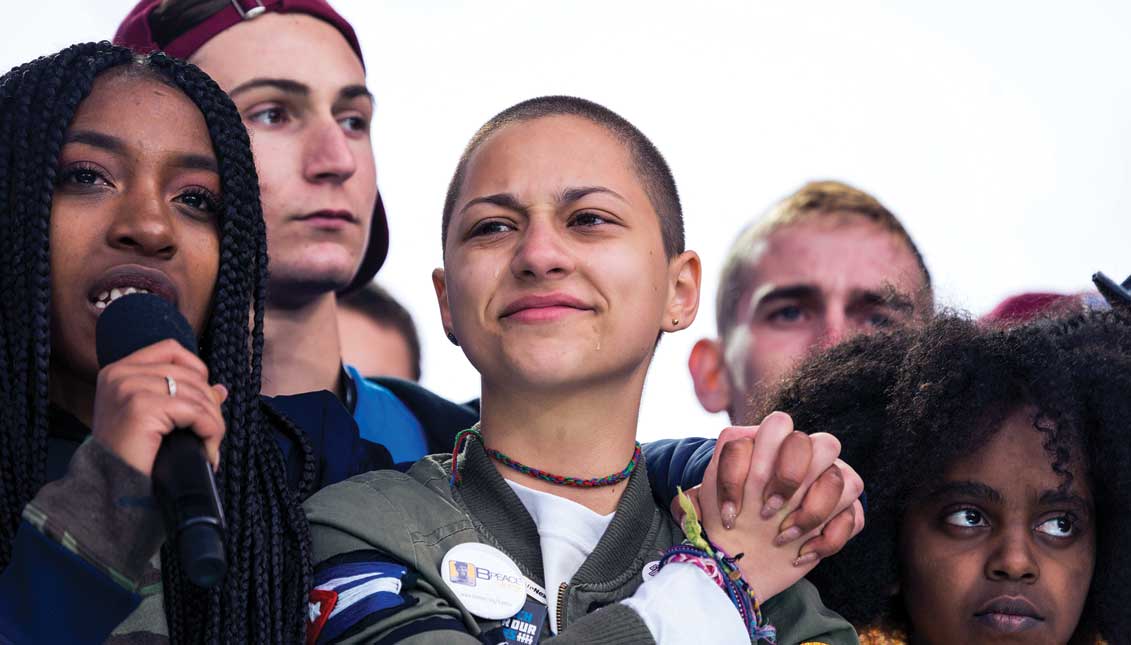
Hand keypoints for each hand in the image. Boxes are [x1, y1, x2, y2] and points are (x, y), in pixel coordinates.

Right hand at [91, 338, 226, 475]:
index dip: (197, 371)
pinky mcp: (140, 407)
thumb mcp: (157, 420)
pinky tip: (206, 451)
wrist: (112, 491)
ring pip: (197, 393)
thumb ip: (183, 397)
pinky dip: (210, 431)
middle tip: (212, 435)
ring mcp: (128, 388)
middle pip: (190, 374)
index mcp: (118, 371)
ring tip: (210, 447)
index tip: (202, 401)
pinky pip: (195, 411)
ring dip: (213, 423)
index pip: (171, 350)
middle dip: (210, 406)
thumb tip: (221, 389)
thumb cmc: (133, 458)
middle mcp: (120, 374)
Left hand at [694, 412, 863, 599]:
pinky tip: (801, 553)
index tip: (732, 510)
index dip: (751, 467)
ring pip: (845, 478)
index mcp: (769, 444)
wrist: (744, 558)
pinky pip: (854, 515)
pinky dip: (827, 538)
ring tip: (782, 537)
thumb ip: (696, 493)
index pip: (776, 426)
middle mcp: (802, 458)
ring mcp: (827, 483)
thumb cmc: (725, 522)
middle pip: (818, 441)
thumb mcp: (705, 505)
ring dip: (812, 511)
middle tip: (765, 511)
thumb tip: (686, 501)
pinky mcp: (843, 514)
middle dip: (790, 477)